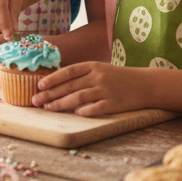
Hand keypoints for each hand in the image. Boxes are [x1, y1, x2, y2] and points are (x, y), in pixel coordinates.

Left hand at [30, 61, 147, 115]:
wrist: (145, 84)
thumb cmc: (118, 78)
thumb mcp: (100, 70)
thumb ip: (82, 75)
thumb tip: (57, 84)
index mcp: (93, 66)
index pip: (68, 72)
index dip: (52, 78)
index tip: (39, 85)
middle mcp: (98, 77)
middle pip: (69, 86)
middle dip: (50, 94)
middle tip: (36, 100)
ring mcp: (106, 90)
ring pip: (79, 97)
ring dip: (61, 103)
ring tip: (48, 108)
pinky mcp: (115, 103)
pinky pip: (96, 108)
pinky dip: (85, 111)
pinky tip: (75, 113)